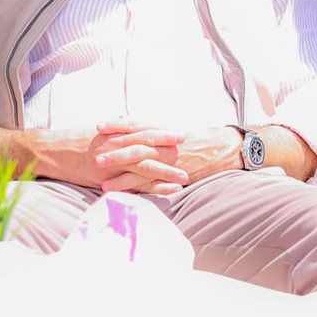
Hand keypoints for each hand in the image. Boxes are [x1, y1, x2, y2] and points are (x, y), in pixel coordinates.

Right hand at [12, 125, 189, 194]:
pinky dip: (149, 189)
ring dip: (165, 172)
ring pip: (143, 167)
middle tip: (191, 151)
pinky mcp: (104, 180)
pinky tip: (164, 192)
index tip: (179, 134)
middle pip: (147, 146)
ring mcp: (110, 164)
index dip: (162, 132)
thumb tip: (126, 124)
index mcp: (113, 134)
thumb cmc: (70, 142)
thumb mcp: (94, 133)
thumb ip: (112, 132)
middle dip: (169, 149)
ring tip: (184, 177)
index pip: (142, 131)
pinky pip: (131, 185)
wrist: (49, 152)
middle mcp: (114, 146)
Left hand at [93, 122, 241, 192]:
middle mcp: (164, 146)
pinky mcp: (173, 178)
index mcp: (162, 131)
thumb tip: (123, 119)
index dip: (117, 126)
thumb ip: (147, 126)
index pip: (136, 126)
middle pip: (135, 147)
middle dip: (114, 152)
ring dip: (122, 176)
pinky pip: (153, 186)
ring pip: (142, 169)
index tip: (98, 126)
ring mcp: (169, 163)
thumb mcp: (169, 127)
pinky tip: (126, 197)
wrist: (221, 149)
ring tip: (102, 182)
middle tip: (95, 155)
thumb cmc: (194, 137)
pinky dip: (138, 190)